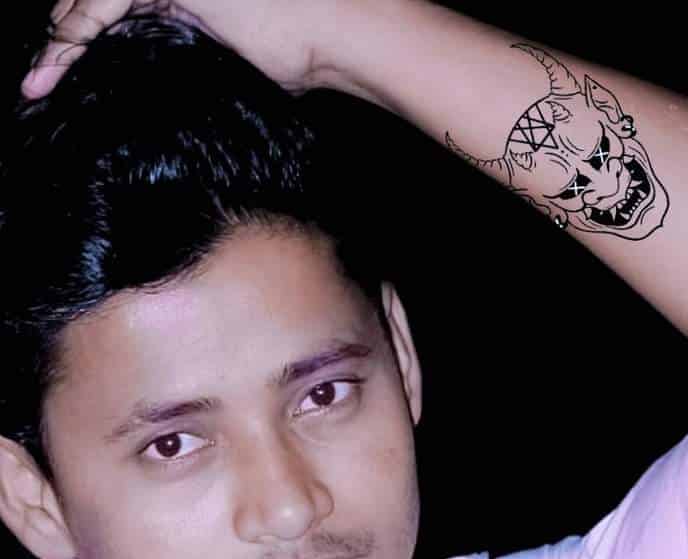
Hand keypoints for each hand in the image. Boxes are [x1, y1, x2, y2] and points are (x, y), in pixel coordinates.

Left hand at [21, 0, 342, 98]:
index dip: (84, 44)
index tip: (63, 80)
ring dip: (60, 43)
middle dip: (65, 41)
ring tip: (39, 81)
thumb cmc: (299, 56)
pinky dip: (74, 37)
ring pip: (91, 2)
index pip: (117, 17)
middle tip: (43, 79)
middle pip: (96, 4)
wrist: (330, 35)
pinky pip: (103, 4)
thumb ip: (198, 66)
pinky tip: (53, 66)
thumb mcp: (232, 69)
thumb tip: (181, 102)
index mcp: (182, 1)